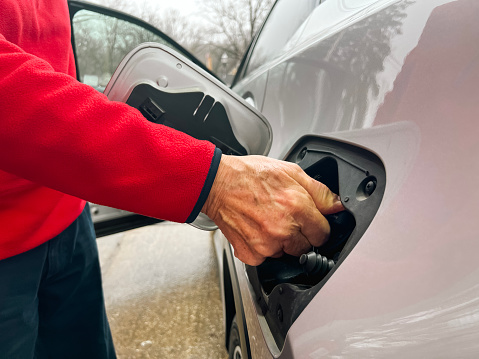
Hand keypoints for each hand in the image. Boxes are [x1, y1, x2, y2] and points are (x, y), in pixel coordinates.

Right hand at [202, 155, 343, 265]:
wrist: (217, 183)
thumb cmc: (250, 175)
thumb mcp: (290, 172)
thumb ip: (319, 192)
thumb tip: (338, 206)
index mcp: (297, 207)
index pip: (324, 234)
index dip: (317, 226)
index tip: (309, 222)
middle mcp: (284, 229)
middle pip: (307, 247)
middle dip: (300, 235)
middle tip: (285, 217)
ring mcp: (267, 244)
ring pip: (286, 253)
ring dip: (281, 242)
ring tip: (267, 220)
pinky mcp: (252, 254)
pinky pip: (266, 258)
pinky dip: (263, 248)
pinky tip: (256, 229)